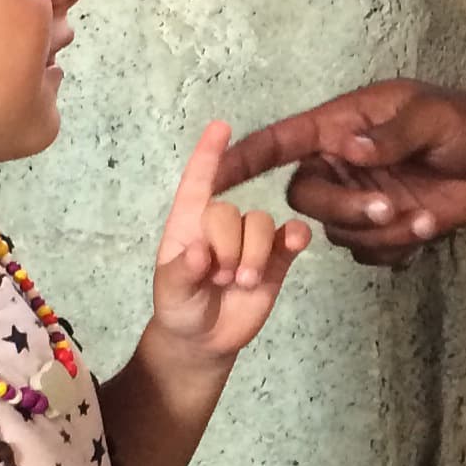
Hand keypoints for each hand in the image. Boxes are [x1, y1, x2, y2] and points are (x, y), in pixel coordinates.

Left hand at [146, 120, 309, 356]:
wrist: (206, 339)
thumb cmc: (180, 307)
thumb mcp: (170, 294)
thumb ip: (180, 273)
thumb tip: (197, 252)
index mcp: (189, 223)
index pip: (198, 183)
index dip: (208, 155)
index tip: (220, 127)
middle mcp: (221, 226)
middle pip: (231, 211)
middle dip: (227, 245)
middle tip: (220, 278)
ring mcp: (252, 241)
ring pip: (262, 223)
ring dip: (254, 253)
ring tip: (241, 283)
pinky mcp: (277, 259)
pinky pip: (292, 236)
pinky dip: (296, 236)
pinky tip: (295, 243)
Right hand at [215, 79, 465, 265]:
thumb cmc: (463, 122)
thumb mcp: (431, 118)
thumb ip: (390, 135)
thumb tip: (349, 149)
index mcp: (341, 127)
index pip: (280, 142)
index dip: (243, 159)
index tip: (211, 176)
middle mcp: (341, 165)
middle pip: (305, 199)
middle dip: (344, 209)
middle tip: (388, 206)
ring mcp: (359, 199)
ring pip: (337, 232)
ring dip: (379, 231)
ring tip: (423, 217)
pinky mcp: (382, 229)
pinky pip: (368, 253)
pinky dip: (395, 249)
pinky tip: (426, 229)